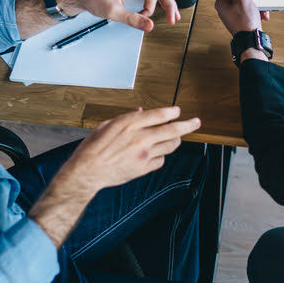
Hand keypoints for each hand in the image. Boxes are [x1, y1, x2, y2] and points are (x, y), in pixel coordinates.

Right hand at [29, 107, 200, 246]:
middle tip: (196, 122)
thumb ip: (127, 117)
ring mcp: (144, 154)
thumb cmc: (93, 147)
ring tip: (176, 137)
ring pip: (171, 145)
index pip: (161, 115)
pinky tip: (156, 153)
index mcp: (130, 123)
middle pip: (173, 130)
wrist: (87, 171)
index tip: (178, 111)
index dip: (173, 112)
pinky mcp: (144, 168)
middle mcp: (141, 137)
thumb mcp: (107, 125)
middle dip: (188, 125)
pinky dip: (161, 155)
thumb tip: (141, 111)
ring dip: (175, 140)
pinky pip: (161, 160)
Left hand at [67, 0, 179, 31]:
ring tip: (173, 14)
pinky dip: (157, 0)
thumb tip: (149, 26)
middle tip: (174, 18)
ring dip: (165, 2)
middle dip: (169, 4)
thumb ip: (132, 20)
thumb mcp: (113, 12)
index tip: (141, 18)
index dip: (149, 9)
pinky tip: (162, 8)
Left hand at [214, 0, 268, 34]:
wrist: (251, 40)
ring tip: (258, 10)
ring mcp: (231, 14)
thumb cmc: (245, 22)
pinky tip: (259, 15)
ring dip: (253, 5)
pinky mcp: (238, 19)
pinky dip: (253, 11)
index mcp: (221, 2)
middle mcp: (223, 8)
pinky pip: (246, 11)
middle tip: (253, 1)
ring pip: (243, 2)